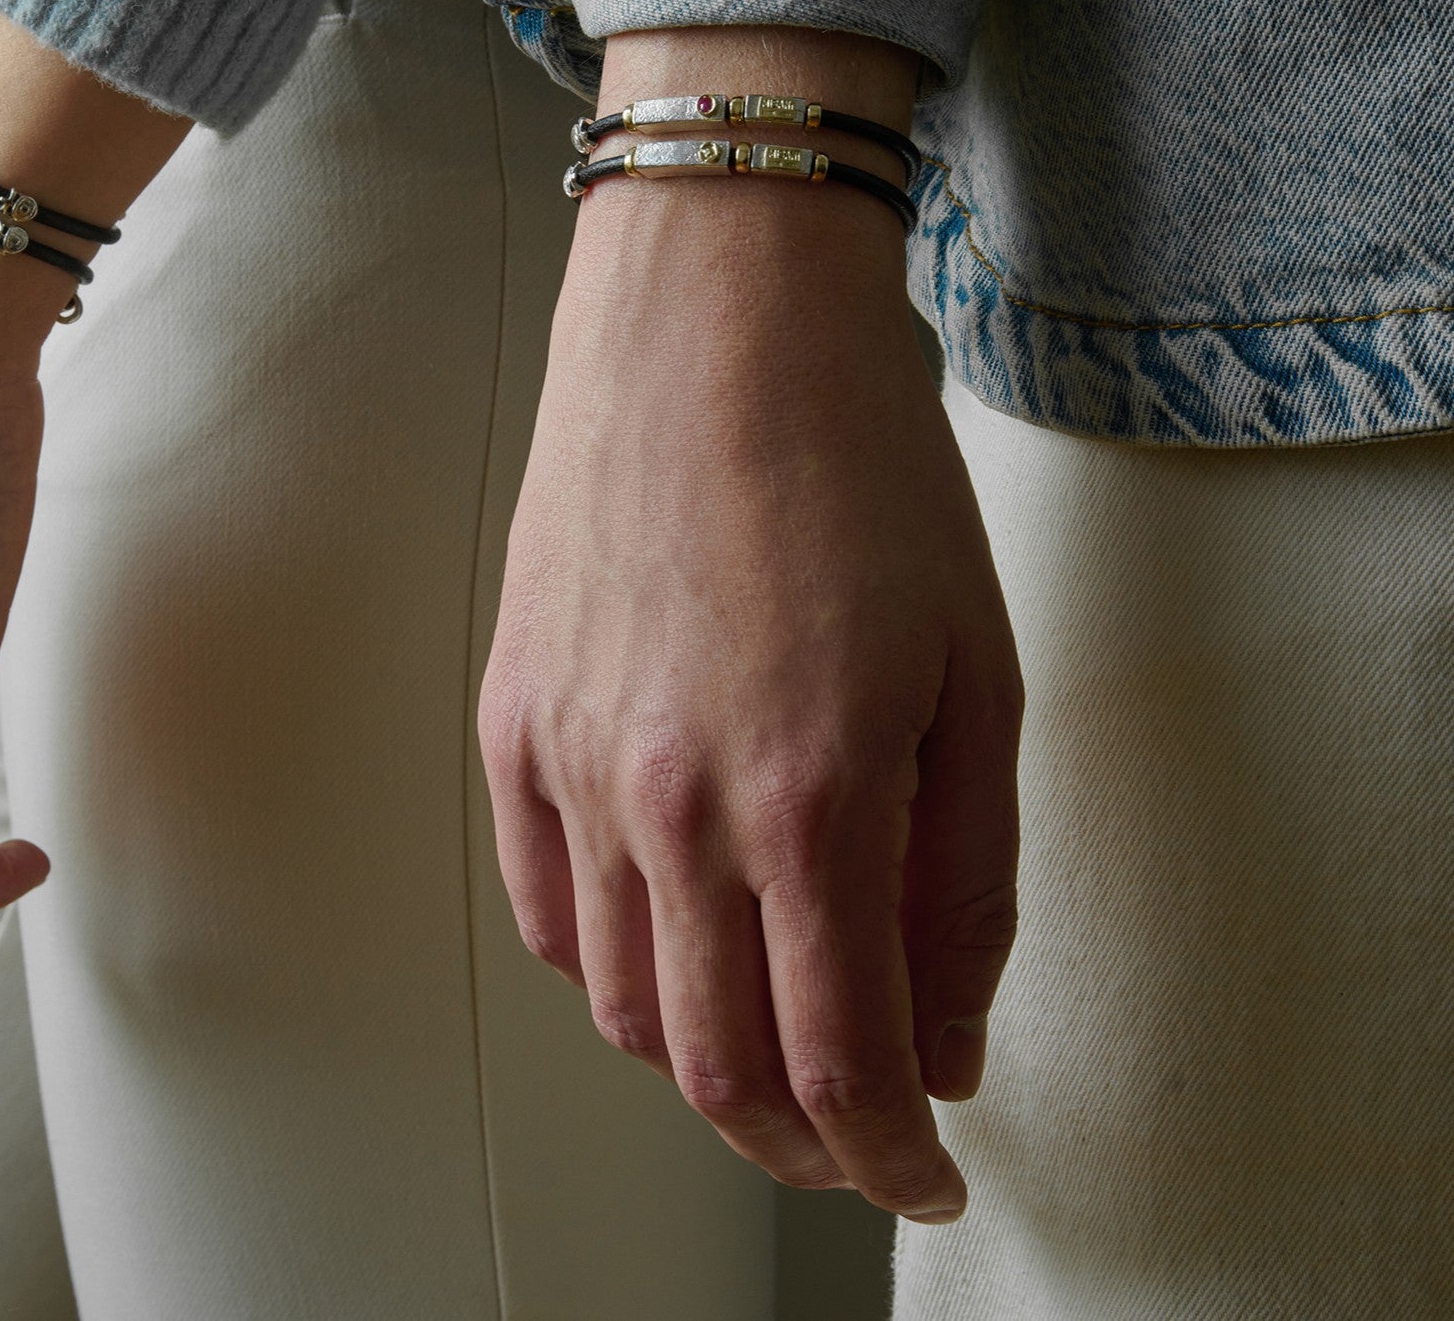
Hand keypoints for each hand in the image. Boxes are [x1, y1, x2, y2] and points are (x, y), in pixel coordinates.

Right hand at [478, 27, 1023, 1221]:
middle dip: (799, 1139)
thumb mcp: (978, 674)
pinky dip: (605, 966)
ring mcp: (572, 763)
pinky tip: (662, 941)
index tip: (923, 1172)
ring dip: (701, 1060)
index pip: (840, 1065)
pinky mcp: (512, 715)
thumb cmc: (860, 465)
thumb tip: (945, 1030)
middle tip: (854, 1134)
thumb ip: (966, 879)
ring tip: (766, 1036)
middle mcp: (671, 805)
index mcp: (812, 799)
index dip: (891, 1156)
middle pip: (715, 1067)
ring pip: (621, 1002)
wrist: (714, 318)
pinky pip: (544, 905)